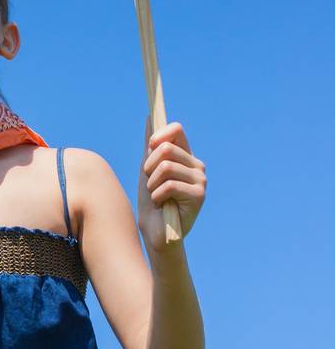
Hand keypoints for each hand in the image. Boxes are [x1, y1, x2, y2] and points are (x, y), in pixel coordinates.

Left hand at [138, 121, 206, 250]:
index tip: (149, 146)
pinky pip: (168, 186)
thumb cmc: (151, 202)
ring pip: (165, 167)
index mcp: (186, 157)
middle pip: (166, 149)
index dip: (159, 134)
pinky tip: (163, 205)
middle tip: (151, 184)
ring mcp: (200, 180)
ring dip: (152, 184)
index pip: (176, 130)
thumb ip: (151, 145)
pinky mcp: (199, 195)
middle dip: (149, 167)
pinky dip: (157, 196)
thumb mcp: (147, 170)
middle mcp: (196, 165)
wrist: (155, 232)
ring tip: (157, 196)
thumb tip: (150, 116)